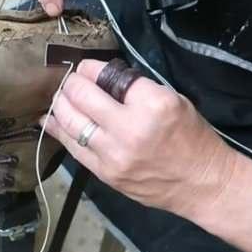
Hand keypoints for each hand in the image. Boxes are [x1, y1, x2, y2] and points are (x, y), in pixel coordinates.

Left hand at [43, 59, 237, 217]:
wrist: (202, 184)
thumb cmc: (191, 137)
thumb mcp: (172, 99)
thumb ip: (135, 87)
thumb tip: (99, 76)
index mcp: (152, 104)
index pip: (105, 75)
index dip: (90, 67)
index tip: (87, 68)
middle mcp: (129, 129)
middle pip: (82, 96)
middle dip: (71, 83)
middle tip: (70, 81)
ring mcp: (113, 154)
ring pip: (70, 121)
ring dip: (59, 104)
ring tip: (60, 97)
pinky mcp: (104, 174)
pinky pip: (72, 147)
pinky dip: (57, 130)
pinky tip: (49, 119)